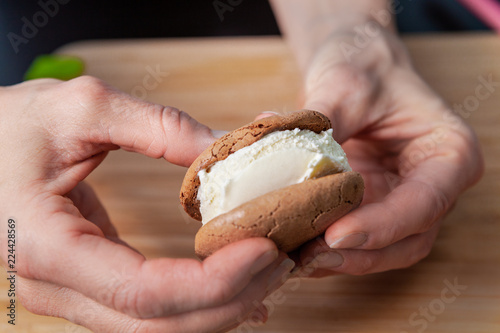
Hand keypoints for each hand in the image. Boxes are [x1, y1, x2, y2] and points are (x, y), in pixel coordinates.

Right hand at [0, 77, 293, 331]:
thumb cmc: (12, 126)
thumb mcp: (84, 108)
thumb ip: (159, 127)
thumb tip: (227, 148)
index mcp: (46, 244)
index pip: (142, 290)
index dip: (212, 280)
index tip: (264, 248)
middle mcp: (55, 286)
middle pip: (157, 323)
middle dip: (230, 298)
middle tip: (281, 261)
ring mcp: (69, 294)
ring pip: (156, 328)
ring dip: (220, 306)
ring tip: (269, 272)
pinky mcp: (87, 284)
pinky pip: (148, 312)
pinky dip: (198, 305)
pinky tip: (238, 290)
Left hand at [275, 27, 482, 275]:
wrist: (356, 66)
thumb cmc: (363, 68)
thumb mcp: (343, 86)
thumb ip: (319, 126)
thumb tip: (277, 158)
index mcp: (447, 152)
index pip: (424, 202)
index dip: (381, 226)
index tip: (337, 235)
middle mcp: (432, 185)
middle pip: (408, 239)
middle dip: (361, 255)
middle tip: (312, 257)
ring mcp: (402, 199)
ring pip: (384, 249)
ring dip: (343, 260)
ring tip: (299, 259)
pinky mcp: (373, 206)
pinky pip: (357, 238)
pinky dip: (329, 248)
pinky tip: (297, 248)